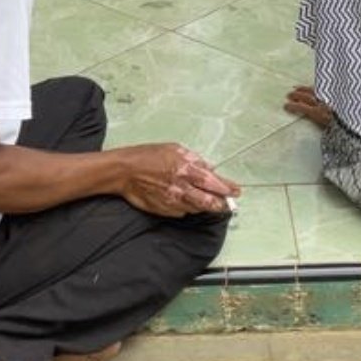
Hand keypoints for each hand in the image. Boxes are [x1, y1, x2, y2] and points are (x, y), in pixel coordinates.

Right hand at [117, 143, 237, 217]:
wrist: (125, 171)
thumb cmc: (148, 156)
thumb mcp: (174, 149)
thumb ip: (193, 159)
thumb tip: (208, 168)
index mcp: (186, 169)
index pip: (213, 182)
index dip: (226, 188)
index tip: (236, 191)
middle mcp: (182, 188)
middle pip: (209, 202)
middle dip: (221, 204)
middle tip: (228, 203)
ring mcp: (173, 201)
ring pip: (197, 208)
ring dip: (205, 205)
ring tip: (209, 201)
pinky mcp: (165, 210)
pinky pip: (183, 211)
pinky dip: (188, 206)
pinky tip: (187, 200)